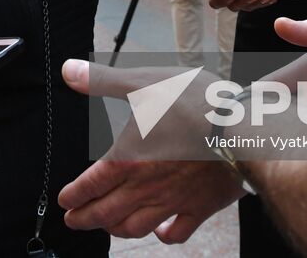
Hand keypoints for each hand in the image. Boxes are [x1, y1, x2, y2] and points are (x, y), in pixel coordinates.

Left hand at [58, 59, 243, 242]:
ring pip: (136, 227)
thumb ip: (103, 80)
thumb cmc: (193, 102)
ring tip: (108, 227)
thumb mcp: (143, 82)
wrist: (242, 128)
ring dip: (116, 230)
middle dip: (85, 219)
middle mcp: (146, 186)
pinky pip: (178, 233)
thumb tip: (68, 70)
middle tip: (73, 222)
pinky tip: (159, 231)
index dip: (73, 196)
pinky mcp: (200, 208)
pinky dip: (164, 236)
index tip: (64, 202)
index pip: (90, 185)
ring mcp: (173, 201)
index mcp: (127, 159)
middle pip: (106, 213)